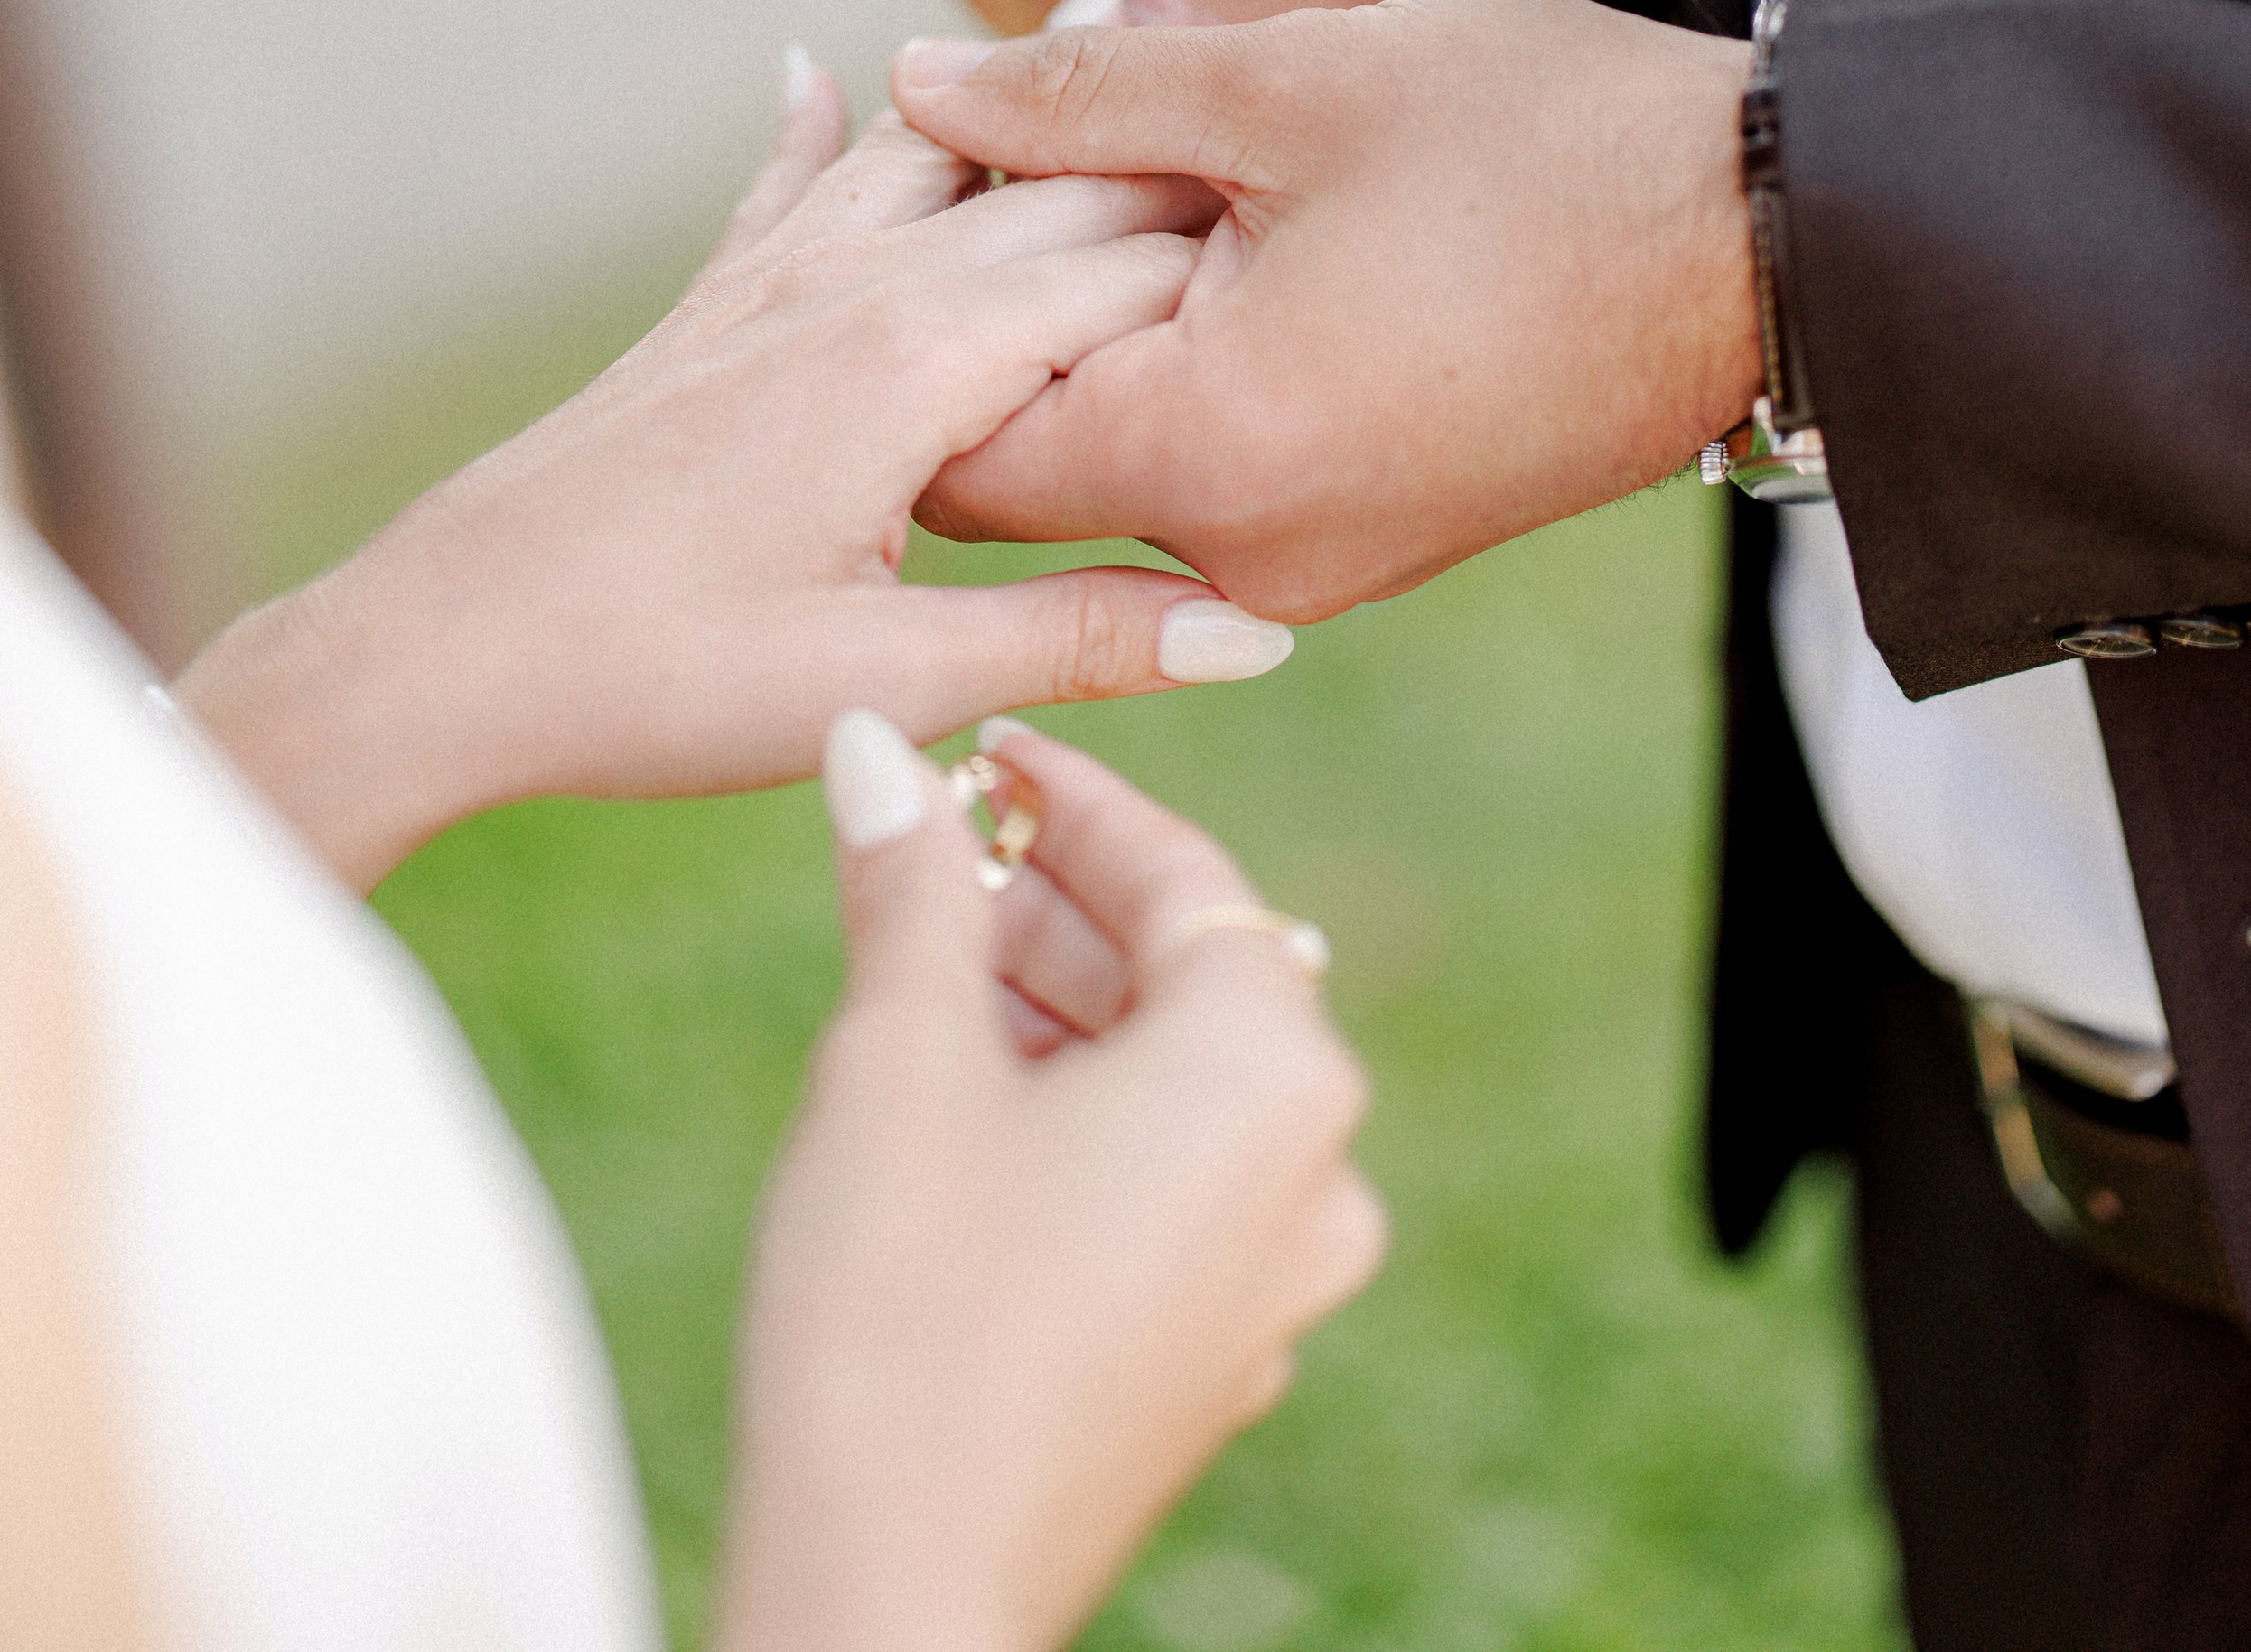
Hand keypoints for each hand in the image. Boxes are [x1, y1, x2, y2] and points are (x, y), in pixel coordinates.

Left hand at [179, 76, 1294, 890]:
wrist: (444, 648)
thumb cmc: (657, 678)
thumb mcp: (889, 682)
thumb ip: (1082, 638)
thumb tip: (1260, 629)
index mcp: (924, 359)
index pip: (1133, 268)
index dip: (1249, 241)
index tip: (1352, 204)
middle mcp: (858, 286)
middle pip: (1054, 190)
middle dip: (1168, 143)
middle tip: (1278, 66)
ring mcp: (776, 284)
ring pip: (930, 157)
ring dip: (1019, 95)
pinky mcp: (710, 313)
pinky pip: (783, 190)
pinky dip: (816, 129)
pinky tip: (813, 67)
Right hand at [723, 713, 1384, 1651]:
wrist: (891, 1593)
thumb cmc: (899, 1311)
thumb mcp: (896, 1055)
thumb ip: (911, 882)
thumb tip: (877, 741)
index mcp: (1273, 1073)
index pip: (1182, 874)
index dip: (1068, 795)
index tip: (980, 750)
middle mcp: (1316, 1171)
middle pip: (1188, 974)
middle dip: (1055, 905)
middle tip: (930, 851)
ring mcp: (1279, 1279)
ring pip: (1175, 1080)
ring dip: (1059, 1007)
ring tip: (924, 967)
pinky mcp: (1219, 1356)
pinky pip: (1168, 1177)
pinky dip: (1080, 1112)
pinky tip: (961, 1095)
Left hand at [890, 0, 1756, 618]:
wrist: (1775, 244)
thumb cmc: (1546, 142)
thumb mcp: (1290, 82)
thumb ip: (1074, 96)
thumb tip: (913, 81)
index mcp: (1208, 451)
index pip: (951, 443)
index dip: (915, 302)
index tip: (943, 168)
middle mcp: (1246, 554)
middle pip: (1019, 466)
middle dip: (995, 314)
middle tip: (1025, 146)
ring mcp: (1313, 565)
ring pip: (1114, 463)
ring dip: (1092, 328)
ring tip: (1124, 168)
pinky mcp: (1366, 542)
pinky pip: (1206, 473)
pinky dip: (1174, 364)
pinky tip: (1206, 233)